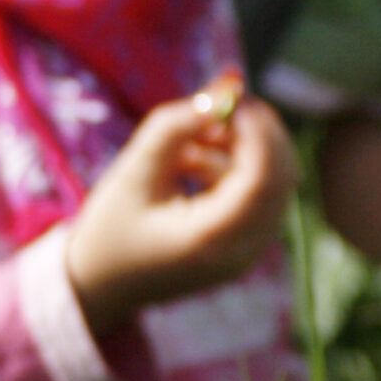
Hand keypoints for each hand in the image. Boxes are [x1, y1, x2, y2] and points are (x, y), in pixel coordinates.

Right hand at [67, 75, 298, 327]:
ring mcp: (248, 253)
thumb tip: (221, 93)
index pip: (262, 178)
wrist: (99, 286)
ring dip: (238, 151)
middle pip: (282, 178)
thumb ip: (172, 128)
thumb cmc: (108, 230)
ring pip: (272, 183)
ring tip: (184, 146)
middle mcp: (241, 252)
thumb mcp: (132, 172)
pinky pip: (257, 195)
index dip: (257, 131)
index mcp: (211, 239)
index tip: (235, 97)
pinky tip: (189, 164)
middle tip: (224, 104)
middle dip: (258, 134)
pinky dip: (232, 170)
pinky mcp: (244, 246)